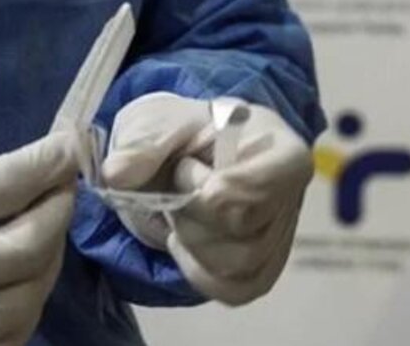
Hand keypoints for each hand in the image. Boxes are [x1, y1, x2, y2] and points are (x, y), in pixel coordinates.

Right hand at [0, 134, 76, 345]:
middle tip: (62, 192)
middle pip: (33, 244)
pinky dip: (20, 315)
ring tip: (42, 239)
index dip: (54, 162)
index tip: (70, 148)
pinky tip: (17, 288)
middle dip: (59, 210)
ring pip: (26, 301)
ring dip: (46, 265)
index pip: (15, 182)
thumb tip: (35, 170)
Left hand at [101, 92, 312, 305]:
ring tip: (185, 207)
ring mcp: (280, 242)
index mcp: (286, 155)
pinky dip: (196, 267)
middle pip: (238, 233)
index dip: (203, 187)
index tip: (187, 164)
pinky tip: (188, 237)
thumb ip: (143, 144)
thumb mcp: (161, 122)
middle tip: (180, 183)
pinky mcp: (261, 273)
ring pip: (232, 266)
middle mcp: (293, 202)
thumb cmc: (188, 131)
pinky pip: (228, 288)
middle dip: (189, 211)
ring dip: (190, 238)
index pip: (247, 195)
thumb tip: (116, 174)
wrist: (196, 151)